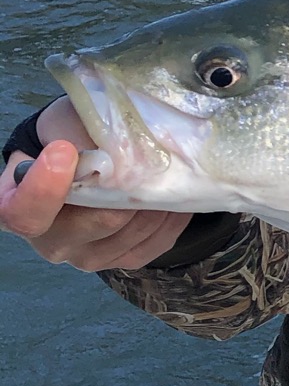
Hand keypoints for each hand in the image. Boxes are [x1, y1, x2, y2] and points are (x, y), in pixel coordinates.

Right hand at [0, 97, 189, 271]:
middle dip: (126, 186)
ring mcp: (87, 256)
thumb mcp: (64, 125)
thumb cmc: (69, 137)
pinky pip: (156, 241)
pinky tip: (172, 192)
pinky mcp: (122, 260)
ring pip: (132, 230)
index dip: (44, 189)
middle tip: (143, 156)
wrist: (86, 158)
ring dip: (155, 198)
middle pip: (95, 223)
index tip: (64, 151)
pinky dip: (170, 215)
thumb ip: (77, 136)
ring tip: (162, 168)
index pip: (23, 213)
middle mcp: (49, 240)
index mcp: (19, 206)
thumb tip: (114, 146)